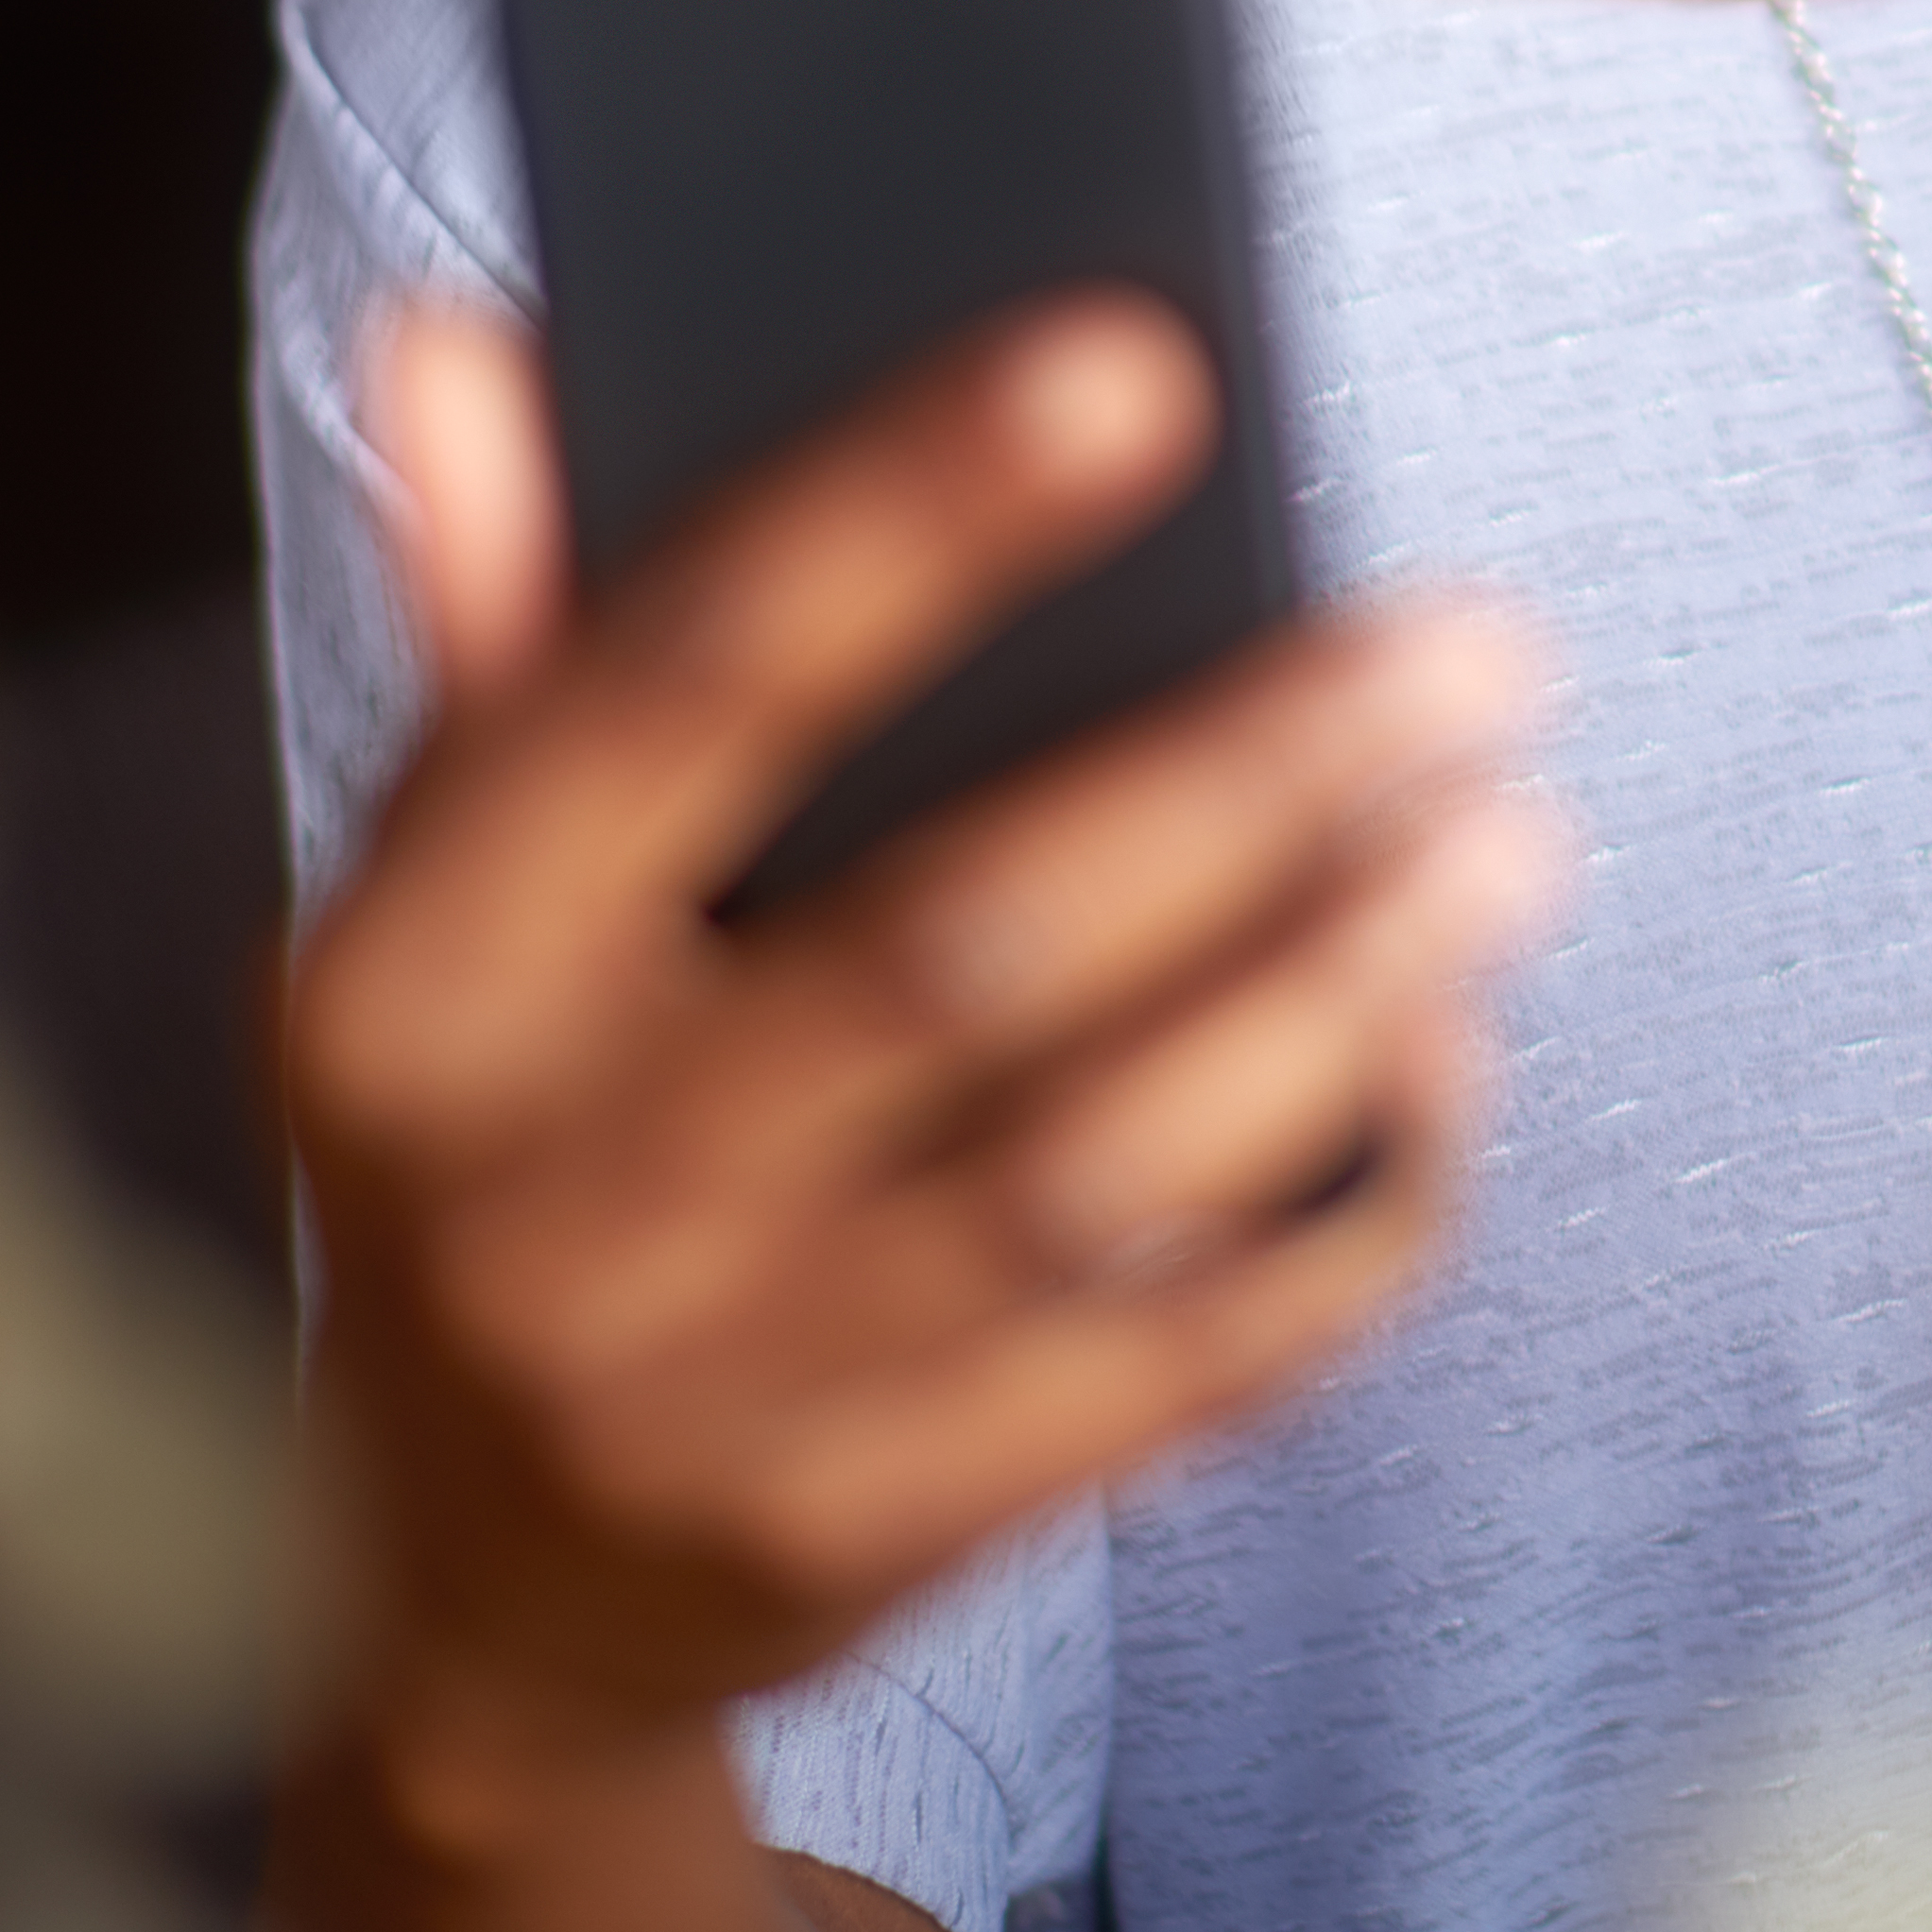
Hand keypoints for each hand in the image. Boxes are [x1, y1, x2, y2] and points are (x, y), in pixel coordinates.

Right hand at [285, 296, 1571, 1817]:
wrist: (463, 1599)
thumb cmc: (503, 1136)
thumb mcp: (438, 897)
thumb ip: (495, 617)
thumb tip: (460, 332)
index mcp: (419, 978)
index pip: (679, 689)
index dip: (908, 514)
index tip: (1141, 365)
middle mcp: (544, 1193)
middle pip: (952, 943)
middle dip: (1247, 776)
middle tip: (1474, 644)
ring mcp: (702, 1391)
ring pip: (1091, 1162)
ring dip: (1337, 989)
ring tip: (1513, 834)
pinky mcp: (863, 1536)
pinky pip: (1162, 1367)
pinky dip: (1334, 1211)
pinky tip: (1450, 1062)